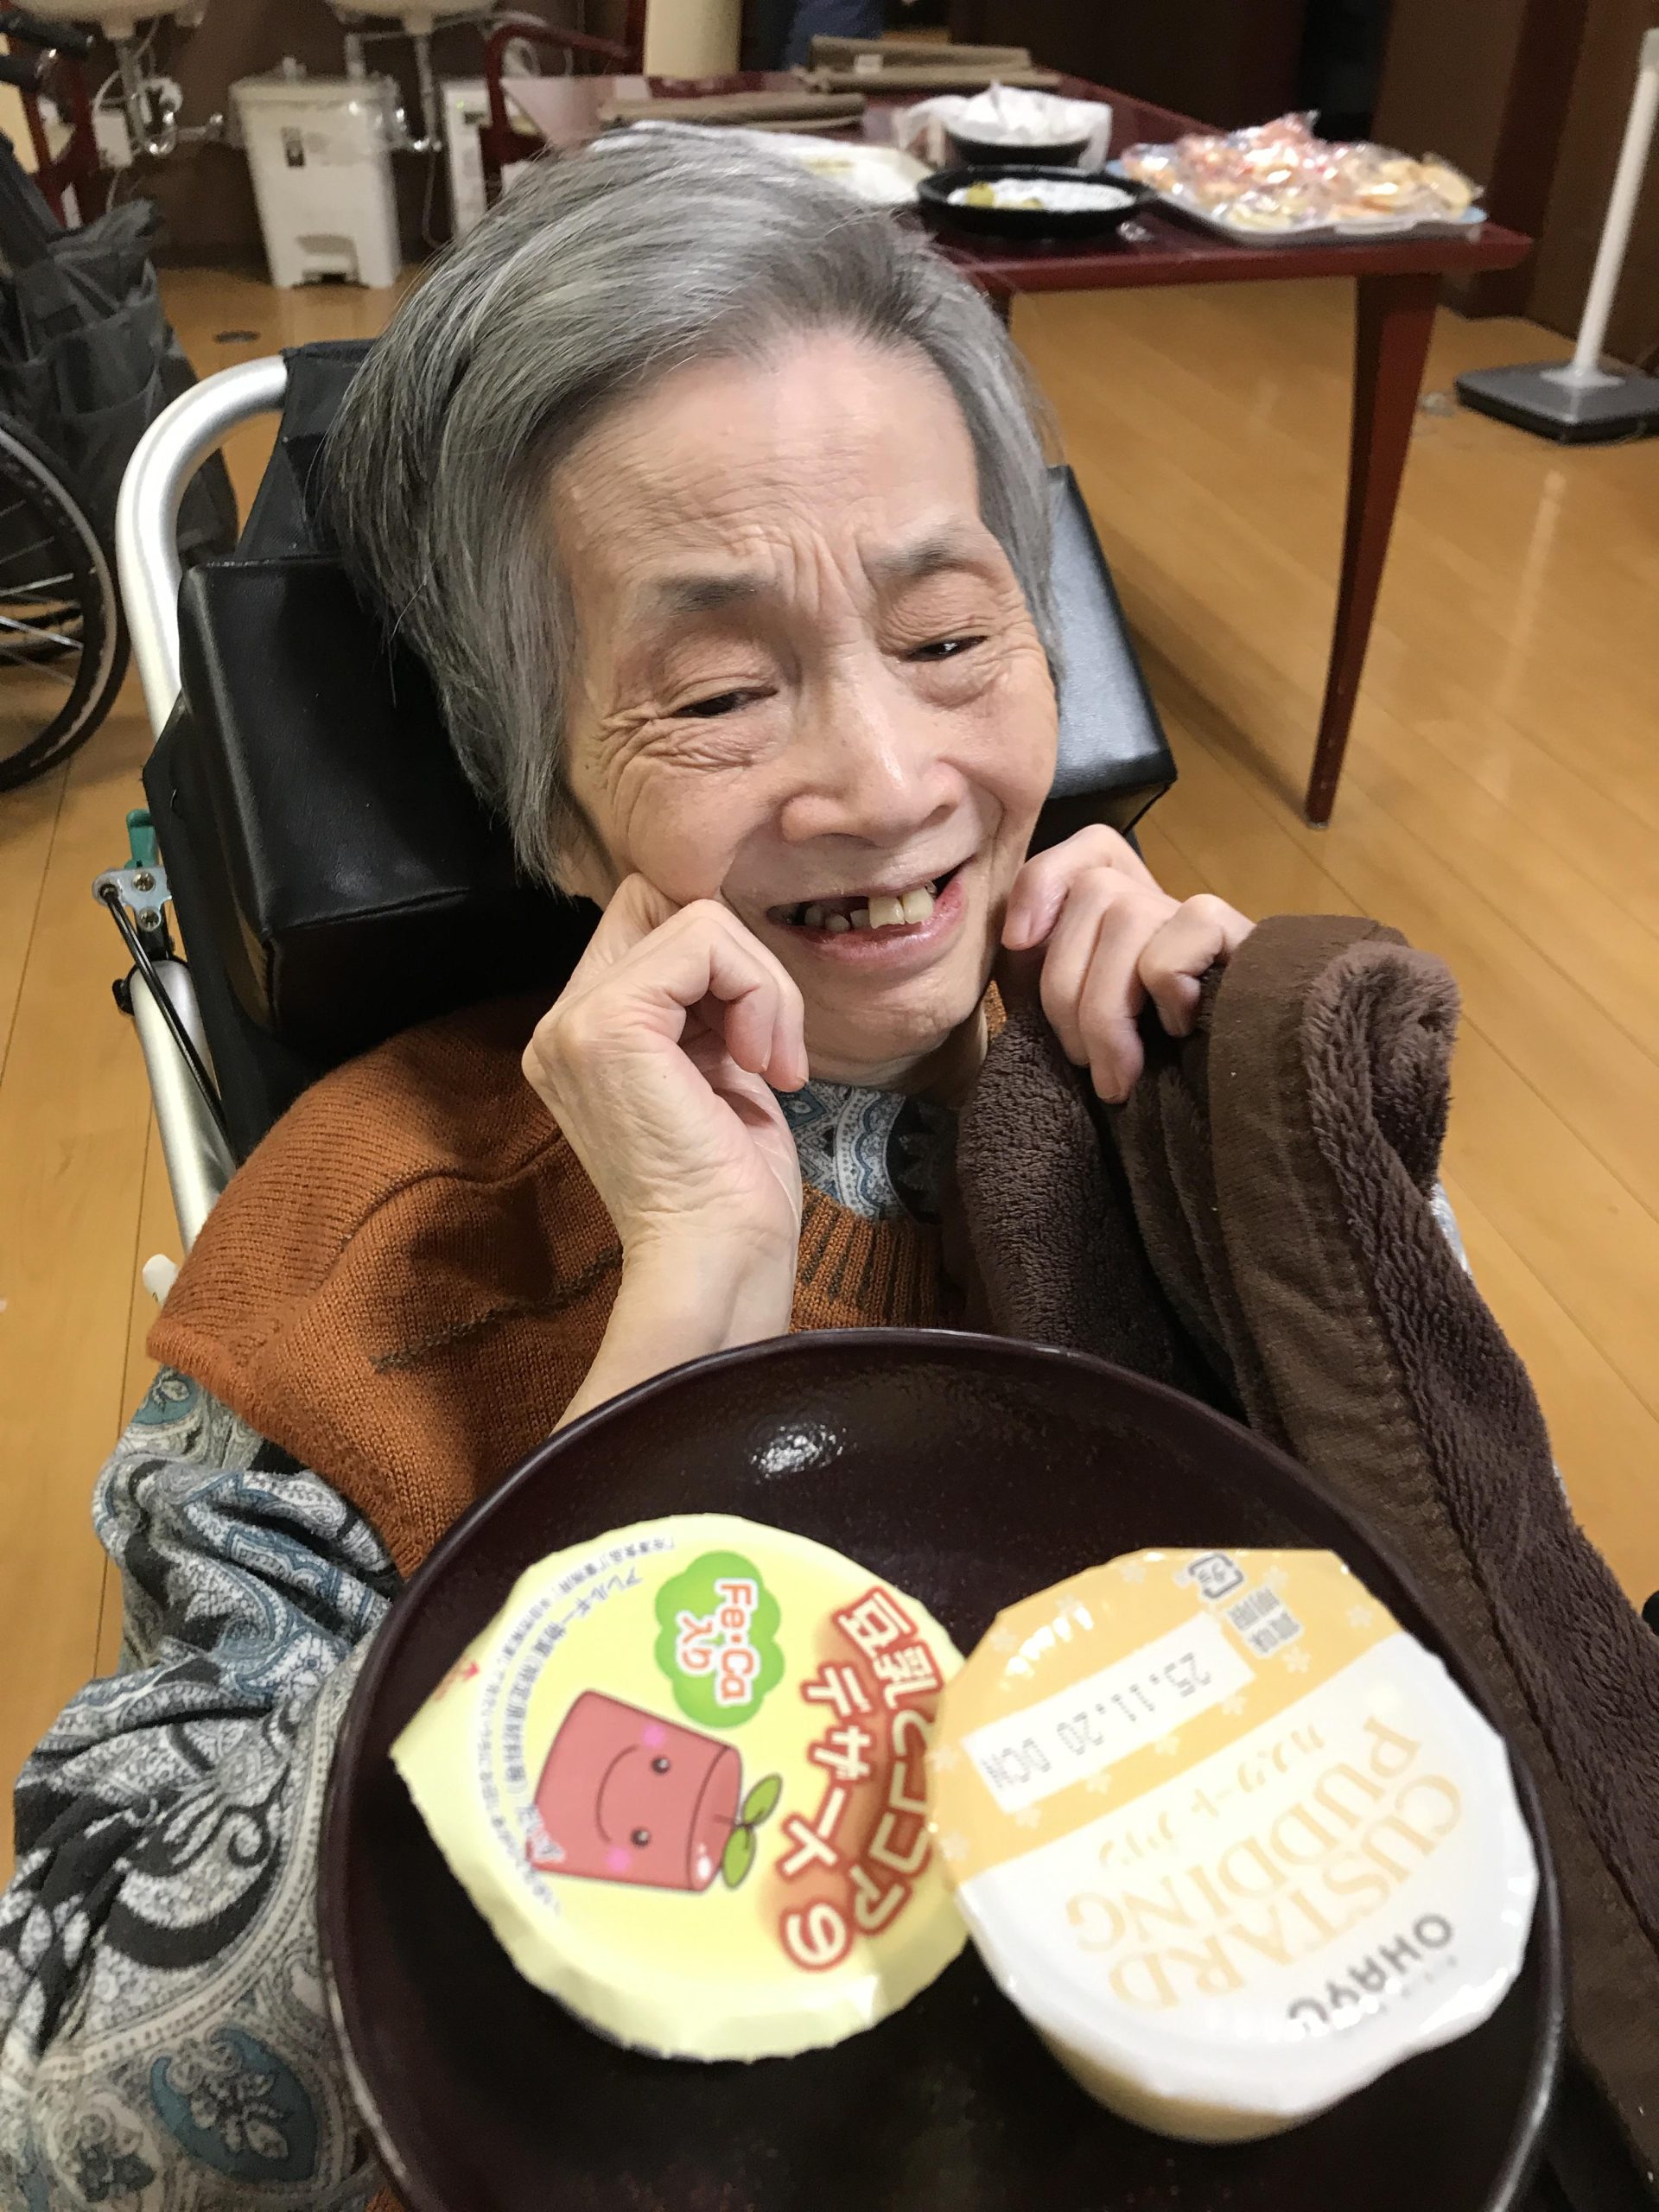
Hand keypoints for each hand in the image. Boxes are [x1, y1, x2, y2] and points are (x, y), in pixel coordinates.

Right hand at [524, 877, 806, 1277]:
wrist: (717, 1266)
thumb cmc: (731, 1195)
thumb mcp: (716, 1073)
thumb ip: (705, 1006)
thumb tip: (733, 942)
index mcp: (582, 1037)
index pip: (648, 925)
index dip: (720, 964)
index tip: (757, 1045)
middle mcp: (562, 1024)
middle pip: (659, 901)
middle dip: (738, 960)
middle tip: (767, 1046)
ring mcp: (576, 1022)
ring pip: (694, 917)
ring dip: (762, 985)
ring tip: (771, 1065)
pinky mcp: (609, 1023)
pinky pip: (704, 939)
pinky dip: (759, 991)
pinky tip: (765, 1066)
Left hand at [1002, 826, 1253, 1102]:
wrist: (1216, 1120)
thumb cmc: (1130, 1071)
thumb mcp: (1067, 1020)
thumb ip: (1037, 971)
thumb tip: (1014, 938)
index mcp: (1122, 913)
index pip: (1092, 847)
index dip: (1044, 881)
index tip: (1016, 944)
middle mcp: (1164, 905)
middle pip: (1096, 890)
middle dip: (1066, 988)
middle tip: (1081, 1061)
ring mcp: (1204, 923)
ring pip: (1131, 913)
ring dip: (1108, 1007)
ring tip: (1118, 1073)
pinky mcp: (1247, 943)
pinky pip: (1194, 926)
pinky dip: (1169, 982)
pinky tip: (1178, 1029)